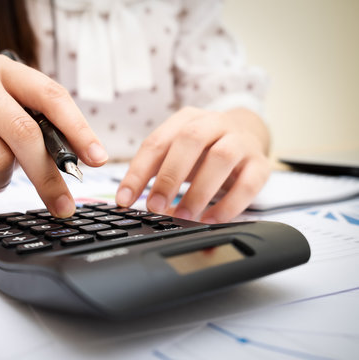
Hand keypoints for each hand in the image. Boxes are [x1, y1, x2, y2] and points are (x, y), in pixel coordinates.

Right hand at [0, 55, 107, 216]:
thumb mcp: (15, 128)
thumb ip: (46, 136)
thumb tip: (86, 161)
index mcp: (3, 70)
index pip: (50, 96)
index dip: (78, 130)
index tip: (98, 160)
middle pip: (25, 131)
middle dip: (47, 175)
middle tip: (62, 204)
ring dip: (2, 177)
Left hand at [115, 107, 269, 222]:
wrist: (248, 133)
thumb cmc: (203, 149)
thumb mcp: (177, 153)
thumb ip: (156, 173)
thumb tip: (133, 202)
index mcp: (186, 119)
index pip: (156, 142)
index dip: (137, 172)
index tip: (124, 199)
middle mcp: (214, 123)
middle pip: (190, 140)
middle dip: (169, 175)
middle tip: (154, 205)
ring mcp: (240, 141)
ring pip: (222, 157)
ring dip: (199, 190)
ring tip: (183, 216)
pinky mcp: (260, 163)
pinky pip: (249, 182)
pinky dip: (229, 204)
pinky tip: (211, 220)